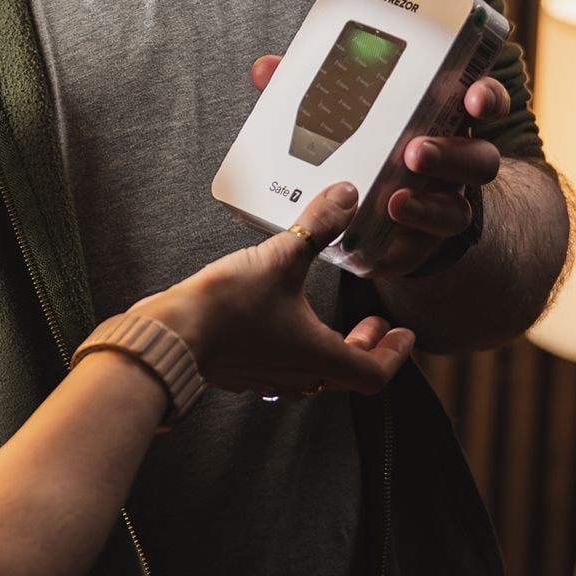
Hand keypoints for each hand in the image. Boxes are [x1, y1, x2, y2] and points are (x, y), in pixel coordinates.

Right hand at [133, 186, 414, 396]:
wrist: (173, 334)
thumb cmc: (229, 307)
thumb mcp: (281, 258)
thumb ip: (318, 227)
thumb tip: (346, 198)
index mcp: (319, 356)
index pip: (374, 372)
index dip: (394, 354)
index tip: (403, 334)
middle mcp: (297, 375)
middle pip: (345, 373)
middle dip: (363, 346)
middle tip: (372, 325)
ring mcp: (266, 377)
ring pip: (312, 372)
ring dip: (328, 349)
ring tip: (325, 322)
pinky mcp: (240, 371)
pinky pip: (279, 367)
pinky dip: (293, 348)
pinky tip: (278, 322)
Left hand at [248, 54, 509, 278]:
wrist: (378, 207)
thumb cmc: (366, 144)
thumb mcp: (346, 111)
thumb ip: (312, 89)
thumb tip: (266, 68)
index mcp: (442, 118)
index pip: (482, 100)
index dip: (486, 97)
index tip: (473, 97)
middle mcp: (455, 163)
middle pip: (479, 157)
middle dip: (450, 154)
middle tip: (415, 151)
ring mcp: (445, 205)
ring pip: (458, 209)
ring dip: (428, 206)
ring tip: (395, 202)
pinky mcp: (422, 245)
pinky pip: (420, 251)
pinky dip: (399, 250)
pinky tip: (375, 251)